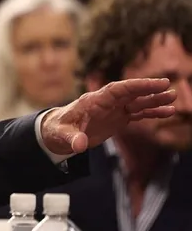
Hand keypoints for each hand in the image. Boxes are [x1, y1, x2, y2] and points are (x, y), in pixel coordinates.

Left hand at [41, 78, 175, 154]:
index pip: (117, 89)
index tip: (153, 83)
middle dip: (148, 90)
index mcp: (93, 101)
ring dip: (154, 100)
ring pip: (137, 102)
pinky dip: (152, 112)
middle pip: (130, 93)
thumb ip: (71, 138)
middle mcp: (105, 102)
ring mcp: (113, 110)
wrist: (57, 132)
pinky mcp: (118, 118)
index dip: (135, 86)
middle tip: (168, 87)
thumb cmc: (57, 129)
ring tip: (173, 98)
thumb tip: (79, 146)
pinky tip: (167, 111)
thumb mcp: (61, 134)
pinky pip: (138, 113)